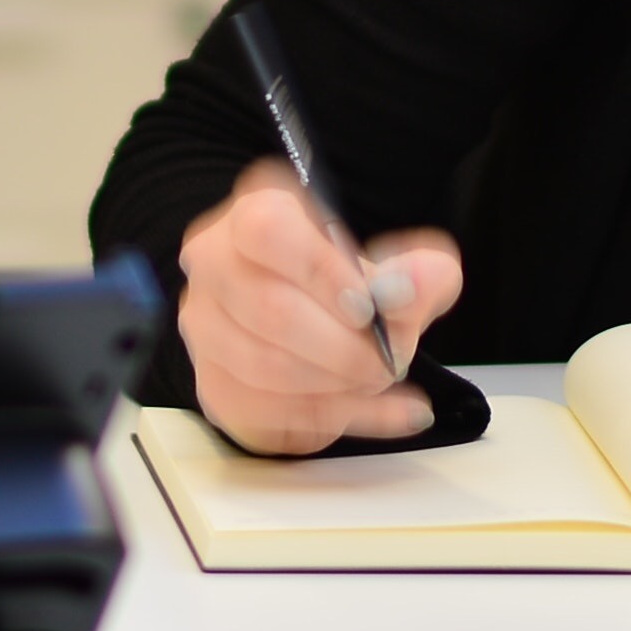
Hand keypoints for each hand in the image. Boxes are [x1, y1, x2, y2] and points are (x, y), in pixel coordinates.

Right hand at [174, 161, 465, 455]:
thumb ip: (419, 272)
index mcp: (256, 212)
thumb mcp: (397, 269)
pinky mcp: (214, 384)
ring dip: (336, 385)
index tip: (366, 307)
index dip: (320, 271)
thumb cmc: (345, 290)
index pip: (268, 230)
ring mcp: (206, 326)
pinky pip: (269, 412)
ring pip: (264, 366)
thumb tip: (424, 280)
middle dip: (342, 347)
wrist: (313, 329)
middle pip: (268, 308)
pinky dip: (339, 418)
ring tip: (382, 382)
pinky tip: (386, 413)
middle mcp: (216, 262)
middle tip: (388, 362)